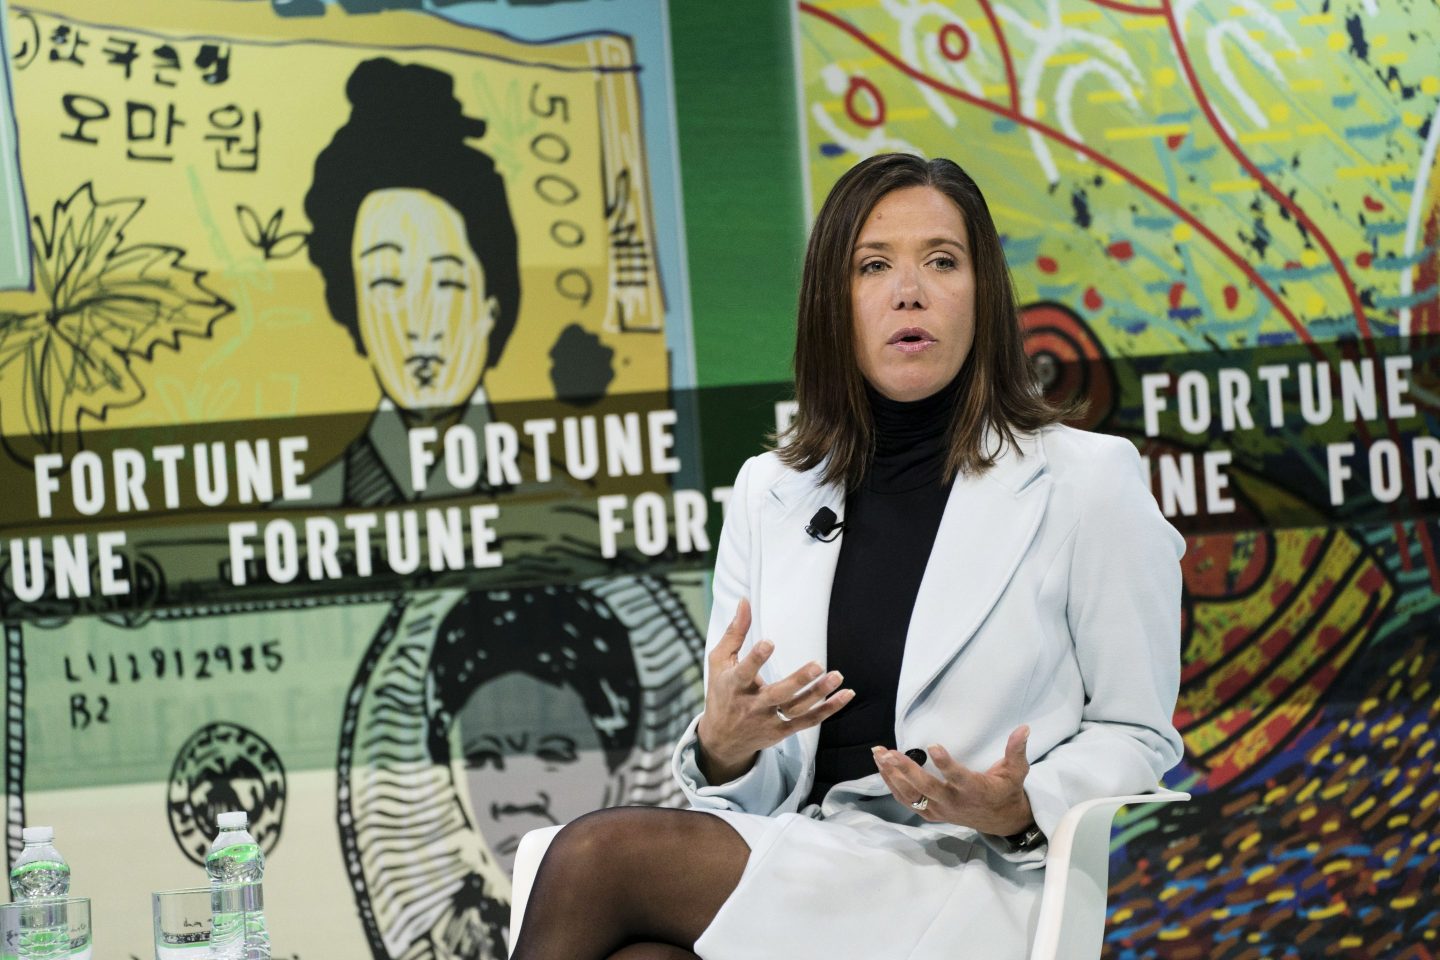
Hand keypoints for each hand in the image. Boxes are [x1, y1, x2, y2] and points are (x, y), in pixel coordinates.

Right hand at [696, 598, 854, 782]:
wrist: (722, 740)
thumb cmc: (721, 693)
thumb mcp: (719, 662)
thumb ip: (734, 632)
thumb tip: (744, 601)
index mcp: (734, 685)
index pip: (744, 672)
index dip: (756, 659)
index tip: (769, 642)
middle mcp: (753, 705)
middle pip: (778, 694)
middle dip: (798, 681)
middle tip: (817, 665)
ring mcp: (769, 719)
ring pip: (797, 708)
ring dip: (819, 694)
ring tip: (837, 676)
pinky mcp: (783, 730)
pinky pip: (808, 721)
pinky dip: (828, 709)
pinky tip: (845, 695)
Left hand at [872, 725, 1033, 835]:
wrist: (1000, 821)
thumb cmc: (1006, 791)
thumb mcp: (1016, 772)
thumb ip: (1016, 751)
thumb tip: (1024, 728)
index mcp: (975, 790)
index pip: (958, 777)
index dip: (946, 764)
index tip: (933, 746)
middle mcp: (954, 802)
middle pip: (926, 788)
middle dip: (906, 770)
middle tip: (889, 752)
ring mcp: (940, 810)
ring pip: (911, 795)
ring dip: (893, 775)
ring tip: (879, 754)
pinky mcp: (931, 813)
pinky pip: (907, 801)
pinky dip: (893, 785)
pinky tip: (882, 768)